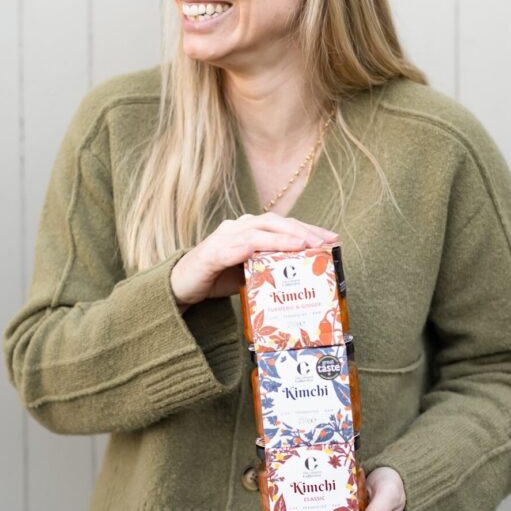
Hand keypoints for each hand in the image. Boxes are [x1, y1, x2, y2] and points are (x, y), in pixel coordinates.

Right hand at [170, 212, 338, 307]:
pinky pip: (245, 245)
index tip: (331, 238)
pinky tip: (284, 250)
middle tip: (327, 241)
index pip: (281, 225)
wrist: (178, 289)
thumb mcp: (247, 275)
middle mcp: (237, 228)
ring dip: (290, 235)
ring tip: (311, 244)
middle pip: (276, 222)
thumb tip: (299, 276)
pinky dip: (267, 245)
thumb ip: (268, 269)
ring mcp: (225, 237)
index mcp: (246, 231)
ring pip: (263, 229)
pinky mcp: (215, 252)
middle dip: (304, 230)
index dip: (307, 229)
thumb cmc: (214, 280)